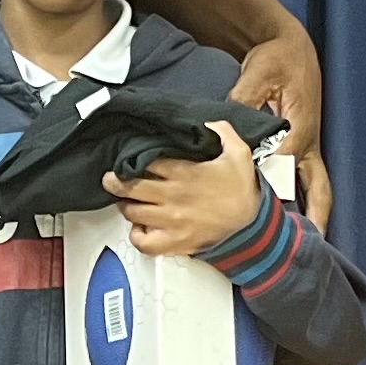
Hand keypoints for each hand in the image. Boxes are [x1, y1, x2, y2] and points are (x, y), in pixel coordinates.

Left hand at [105, 120, 264, 255]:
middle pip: (130, 187)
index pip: (145, 162)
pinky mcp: (175, 242)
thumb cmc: (242, 190)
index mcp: (184, 173)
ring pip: (132, 213)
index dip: (133, 159)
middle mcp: (173, 197)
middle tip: (113, 177)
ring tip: (127, 200)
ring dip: (126, 205)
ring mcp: (172, 221)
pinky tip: (140, 227)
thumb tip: (207, 121)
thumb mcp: (238, 152)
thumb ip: (222, 131)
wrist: (252, 224)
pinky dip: (137, 236)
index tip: (129, 158)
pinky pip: (144, 243)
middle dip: (115, 181)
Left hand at [230, 19, 330, 230]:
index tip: (259, 213)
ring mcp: (308, 145)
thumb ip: (244, 99)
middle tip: (311, 244)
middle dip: (317, 216)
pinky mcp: (303, 144)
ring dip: (316, 212)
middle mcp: (307, 142)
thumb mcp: (260, 73)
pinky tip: (297, 216)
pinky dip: (305, 198)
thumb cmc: (277, 58)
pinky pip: (307, 177)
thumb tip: (225, 121)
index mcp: (299, 128)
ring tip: (311, 241)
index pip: (285, 167)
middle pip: (316, 187)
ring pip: (317, 186)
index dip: (271, 190)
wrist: (291, 45)